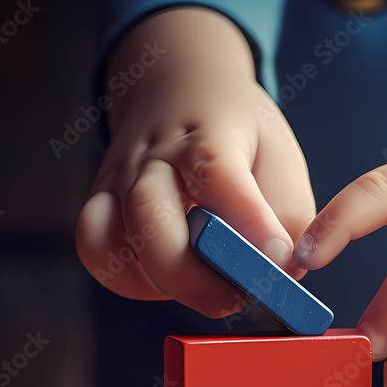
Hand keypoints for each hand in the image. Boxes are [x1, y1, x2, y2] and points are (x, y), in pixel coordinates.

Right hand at [75, 8, 315, 317]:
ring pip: (113, 239)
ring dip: (163, 282)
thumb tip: (281, 272)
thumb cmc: (239, 135)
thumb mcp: (281, 160)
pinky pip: (97, 251)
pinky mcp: (101, 203)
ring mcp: (119, 178)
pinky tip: (169, 282)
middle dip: (193, 275)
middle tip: (235, 299)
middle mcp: (154, 154)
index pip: (218, 174)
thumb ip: (289, 218)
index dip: (248, 223)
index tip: (278, 259)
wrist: (178, 87)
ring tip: (207, 291)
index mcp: (208, 132)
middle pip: (150, 213)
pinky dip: (131, 280)